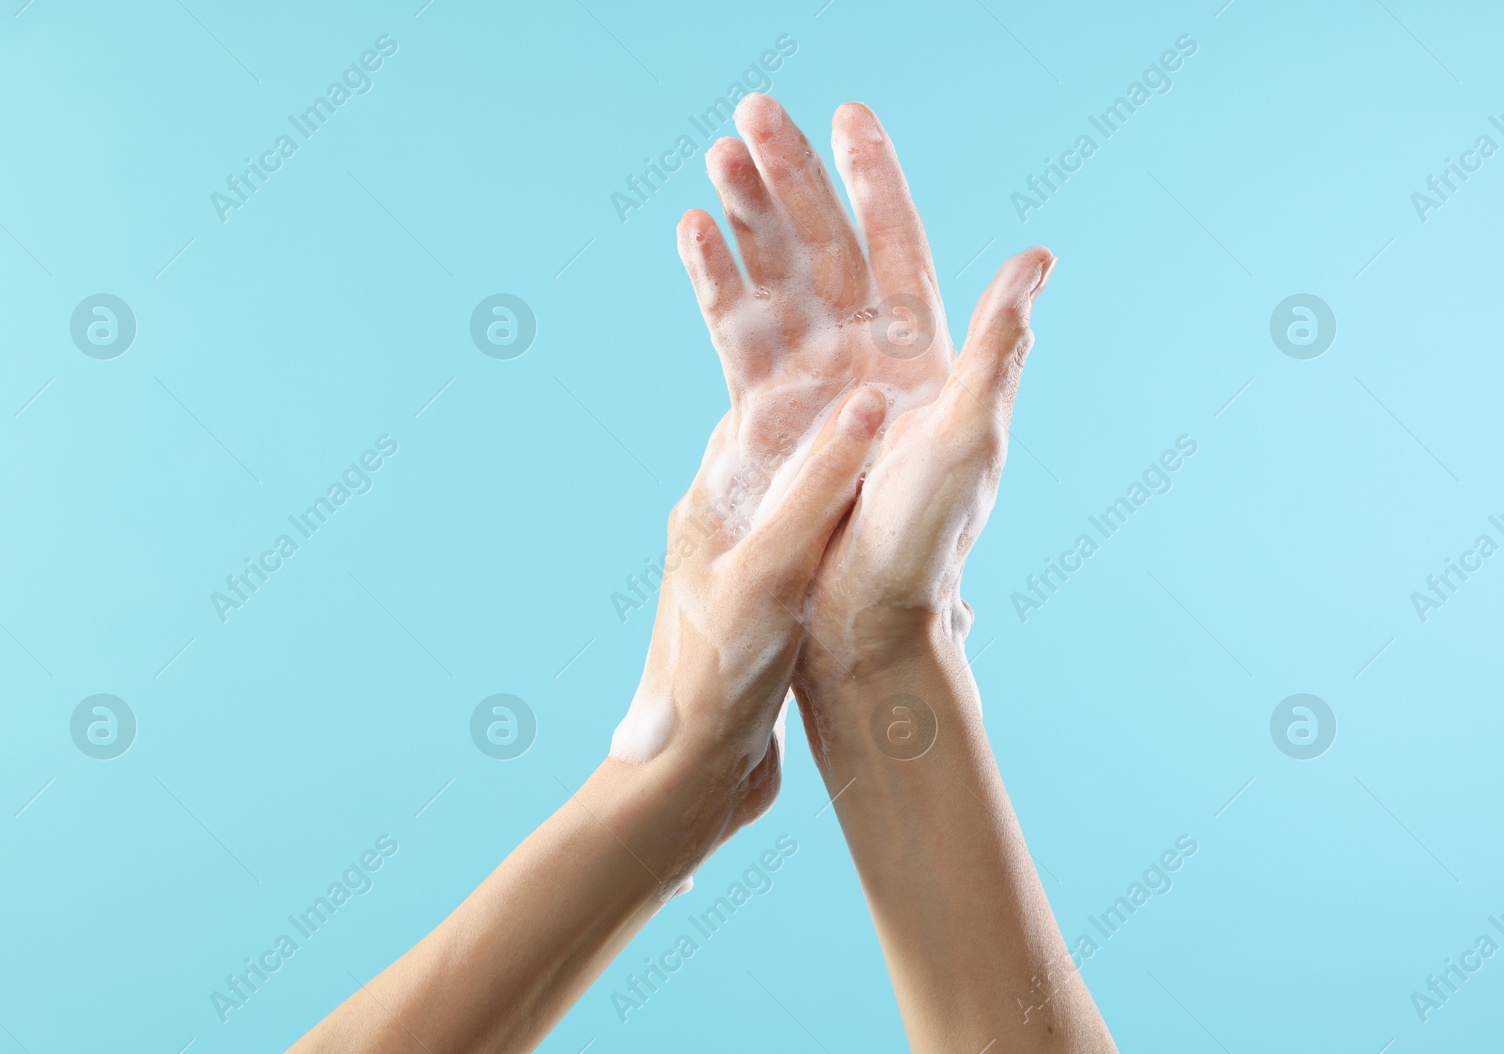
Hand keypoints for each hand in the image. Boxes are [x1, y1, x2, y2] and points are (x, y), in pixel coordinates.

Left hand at [608, 379, 887, 879]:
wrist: (694, 777)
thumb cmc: (719, 672)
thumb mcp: (772, 569)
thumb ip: (817, 491)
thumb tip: (866, 405)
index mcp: (708, 509)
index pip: (757, 422)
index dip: (811, 387)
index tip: (871, 357)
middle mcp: (723, 536)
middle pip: (789, 464)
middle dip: (845, 437)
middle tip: (912, 409)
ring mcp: (747, 581)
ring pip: (809, 518)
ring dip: (856, 496)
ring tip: (916, 468)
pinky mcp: (770, 623)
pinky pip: (821, 567)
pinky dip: (857, 552)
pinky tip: (898, 555)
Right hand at [675, 93, 1052, 707]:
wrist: (864, 623)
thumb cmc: (926, 541)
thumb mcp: (972, 442)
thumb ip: (996, 349)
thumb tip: (1037, 259)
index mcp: (925, 355)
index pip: (897, 244)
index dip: (874, 179)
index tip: (848, 117)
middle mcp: (870, 357)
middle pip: (828, 245)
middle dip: (791, 179)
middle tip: (752, 113)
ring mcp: (818, 383)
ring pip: (780, 278)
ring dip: (749, 218)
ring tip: (716, 158)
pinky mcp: (772, 416)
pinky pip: (741, 333)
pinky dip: (718, 283)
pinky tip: (696, 237)